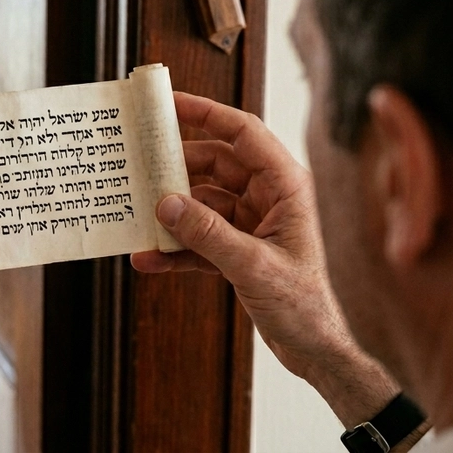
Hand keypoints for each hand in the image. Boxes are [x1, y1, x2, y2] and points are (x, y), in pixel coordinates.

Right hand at [131, 93, 399, 427]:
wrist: (314, 349)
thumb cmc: (303, 305)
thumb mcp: (253, 265)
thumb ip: (208, 233)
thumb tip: (166, 203)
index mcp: (286, 186)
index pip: (243, 133)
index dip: (206, 113)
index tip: (170, 104)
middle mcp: (268, 196)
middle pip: (214, 164)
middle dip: (176, 166)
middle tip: (140, 162)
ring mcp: (251, 221)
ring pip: (202, 201)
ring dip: (171, 211)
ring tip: (138, 213)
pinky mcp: (237, 247)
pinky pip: (199, 236)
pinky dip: (175, 246)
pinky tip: (148, 257)